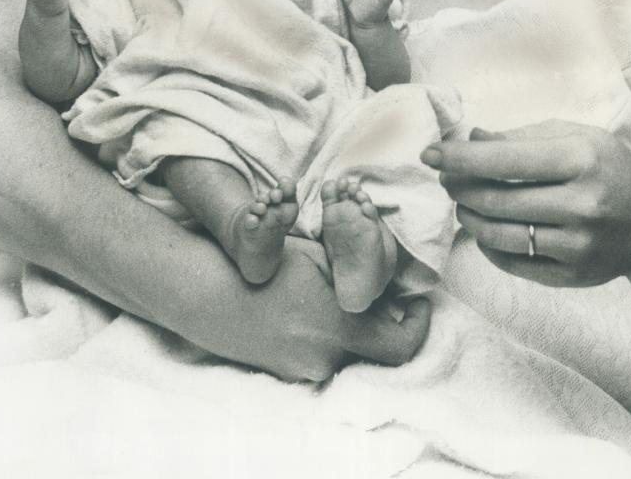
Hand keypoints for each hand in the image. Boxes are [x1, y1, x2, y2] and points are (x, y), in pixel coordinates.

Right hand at [185, 234, 430, 380]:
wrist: (211, 295)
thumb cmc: (268, 265)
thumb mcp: (319, 258)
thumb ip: (357, 274)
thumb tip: (388, 283)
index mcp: (341, 327)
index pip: (402, 345)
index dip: (419, 325)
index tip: (417, 303)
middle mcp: (327, 357)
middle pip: (376, 351)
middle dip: (386, 325)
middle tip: (385, 298)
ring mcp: (304, 369)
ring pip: (349, 353)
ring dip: (356, 330)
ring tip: (341, 296)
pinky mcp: (286, 371)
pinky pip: (323, 356)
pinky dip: (331, 336)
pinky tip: (314, 309)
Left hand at [422, 120, 630, 287]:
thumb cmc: (607, 167)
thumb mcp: (574, 136)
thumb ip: (520, 137)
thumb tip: (470, 139)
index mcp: (580, 159)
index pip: (503, 160)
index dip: (458, 158)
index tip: (428, 153)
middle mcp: (581, 204)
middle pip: (495, 200)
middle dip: (459, 187)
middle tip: (445, 178)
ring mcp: (578, 244)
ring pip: (498, 234)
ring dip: (468, 216)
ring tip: (463, 202)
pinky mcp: (573, 275)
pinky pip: (512, 262)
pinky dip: (488, 244)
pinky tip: (486, 227)